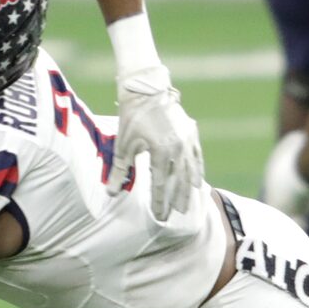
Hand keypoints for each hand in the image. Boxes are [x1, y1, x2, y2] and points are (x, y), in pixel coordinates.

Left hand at [112, 75, 206, 224]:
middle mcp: (177, 148)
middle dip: (175, 200)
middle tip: (174, 216)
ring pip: (190, 171)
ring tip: (187, 205)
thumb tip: (111, 193)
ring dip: (188, 190)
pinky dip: (197, 170)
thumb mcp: (123, 145)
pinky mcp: (191, 132)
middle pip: (178, 181)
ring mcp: (187, 140)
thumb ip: (119, 171)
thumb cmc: (131, 117)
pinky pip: (197, 156)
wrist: (147, 90)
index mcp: (160, 151)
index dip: (160, 202)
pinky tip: (197, 182)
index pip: (161, 184)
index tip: (159, 217)